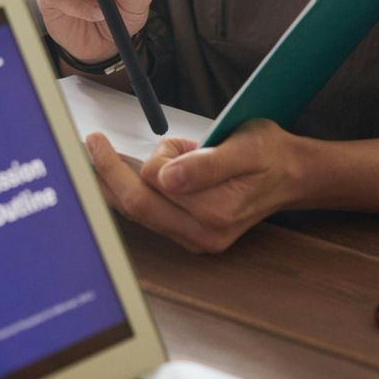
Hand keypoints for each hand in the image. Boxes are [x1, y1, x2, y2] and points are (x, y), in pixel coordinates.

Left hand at [82, 119, 307, 253]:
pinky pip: (148, 216)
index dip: (134, 157)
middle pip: (138, 206)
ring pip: (139, 213)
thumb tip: (167, 176)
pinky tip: (124, 174)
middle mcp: (204, 233)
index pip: (154, 184)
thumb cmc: (268, 154)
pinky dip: (131, 193)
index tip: (102, 138)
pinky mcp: (190, 236)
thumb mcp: (245, 146)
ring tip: (100, 155)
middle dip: (107, 174)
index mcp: (217, 211)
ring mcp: (197, 239)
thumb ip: (207, 163)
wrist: (291, 175)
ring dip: (117, 183)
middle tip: (87, 145)